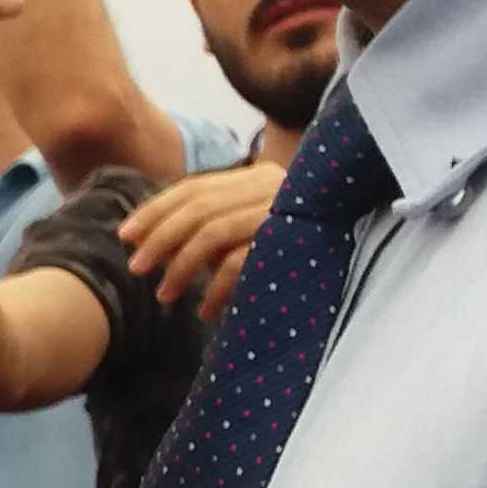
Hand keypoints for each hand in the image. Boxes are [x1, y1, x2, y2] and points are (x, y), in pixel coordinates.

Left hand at [121, 158, 282, 314]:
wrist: (360, 247)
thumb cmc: (291, 244)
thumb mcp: (247, 224)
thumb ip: (209, 223)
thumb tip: (146, 239)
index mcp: (255, 177)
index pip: (193, 187)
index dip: (155, 211)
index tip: (126, 236)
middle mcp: (270, 187)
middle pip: (198, 208)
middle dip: (160, 239)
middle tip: (137, 269)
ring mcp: (284, 212)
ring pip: (213, 233)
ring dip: (181, 267)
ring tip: (164, 295)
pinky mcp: (292, 243)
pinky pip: (239, 263)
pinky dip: (215, 289)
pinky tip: (203, 311)